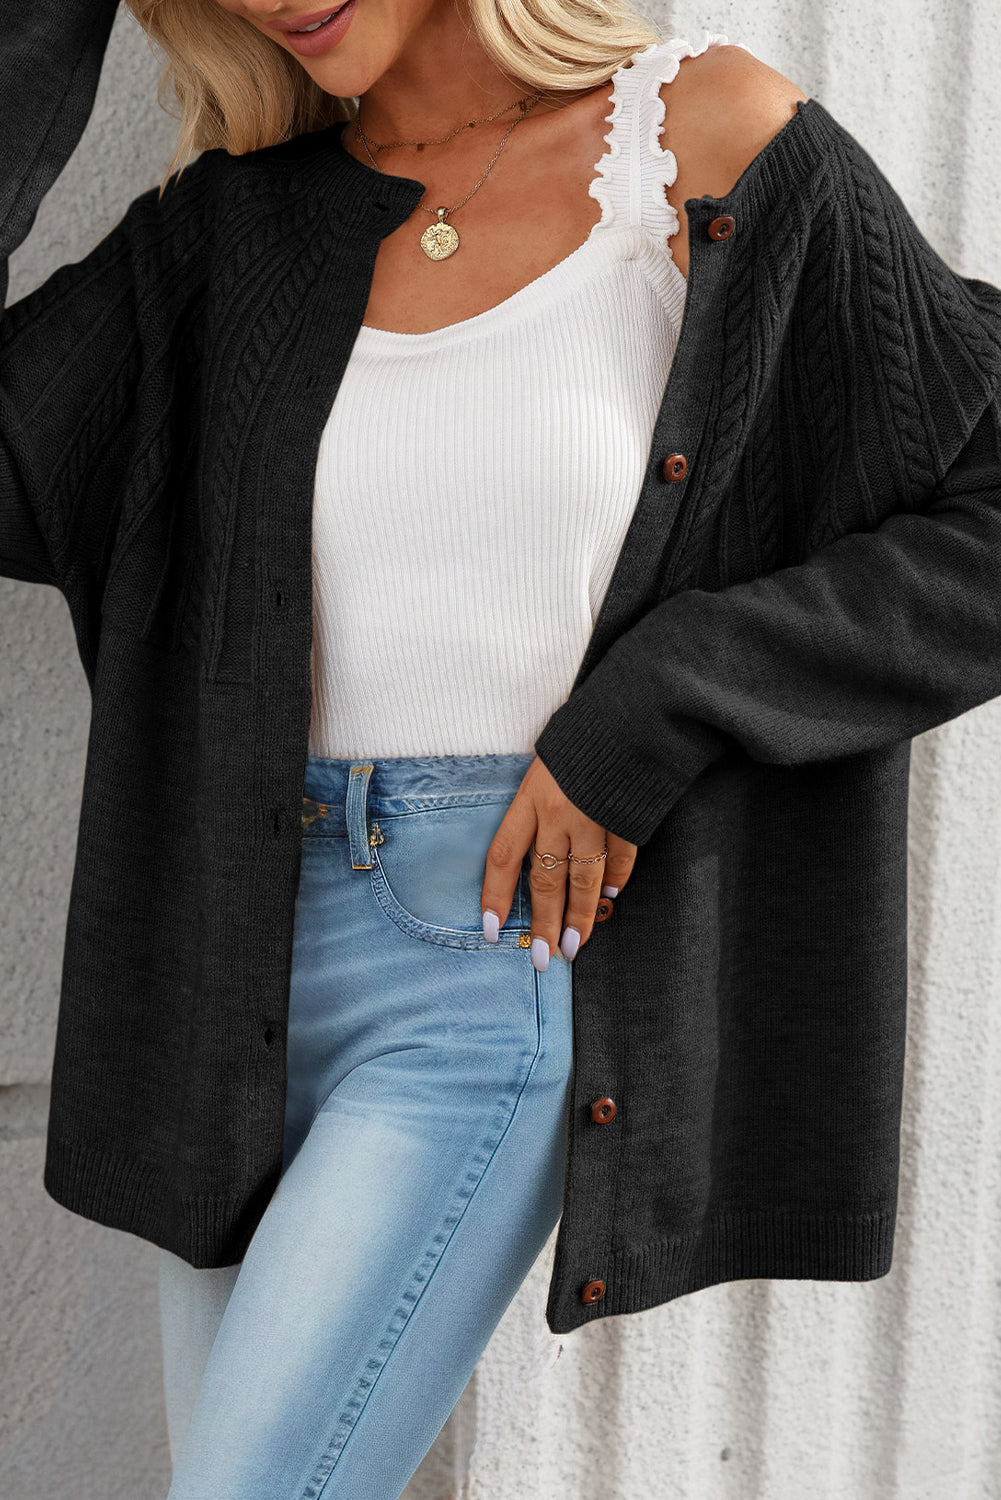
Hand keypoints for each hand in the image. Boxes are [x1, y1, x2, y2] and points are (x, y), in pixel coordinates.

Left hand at [480, 755, 636, 970]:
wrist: (628, 711)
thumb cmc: (578, 738)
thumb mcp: (541, 767)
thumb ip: (534, 810)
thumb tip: (529, 855)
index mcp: (531, 798)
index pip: (504, 857)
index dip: (496, 896)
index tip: (492, 930)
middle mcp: (560, 813)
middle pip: (547, 880)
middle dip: (545, 923)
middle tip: (544, 958)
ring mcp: (597, 818)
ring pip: (585, 880)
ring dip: (580, 917)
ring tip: (575, 945)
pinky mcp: (628, 819)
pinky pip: (620, 860)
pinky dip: (615, 881)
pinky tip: (610, 899)